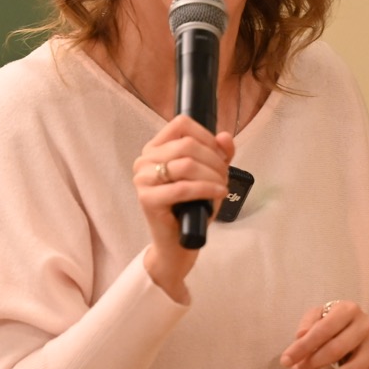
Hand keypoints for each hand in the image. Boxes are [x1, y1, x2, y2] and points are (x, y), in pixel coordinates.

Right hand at [134, 114, 233, 300]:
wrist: (178, 244)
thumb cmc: (191, 208)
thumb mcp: (209, 176)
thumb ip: (219, 154)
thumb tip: (225, 137)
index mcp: (155, 148)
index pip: (181, 124)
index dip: (207, 136)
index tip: (221, 155)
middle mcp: (144, 160)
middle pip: (186, 144)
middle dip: (214, 160)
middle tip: (224, 176)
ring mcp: (143, 179)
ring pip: (186, 164)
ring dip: (212, 175)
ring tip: (221, 186)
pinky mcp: (147, 199)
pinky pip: (182, 188)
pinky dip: (206, 189)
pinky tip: (219, 193)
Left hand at [280, 300, 368, 368]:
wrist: (361, 328)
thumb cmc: (334, 322)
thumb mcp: (319, 315)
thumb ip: (308, 323)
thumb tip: (300, 337)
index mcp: (349, 309)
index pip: (323, 330)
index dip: (302, 347)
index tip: (285, 361)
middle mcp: (367, 325)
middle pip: (336, 350)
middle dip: (312, 363)